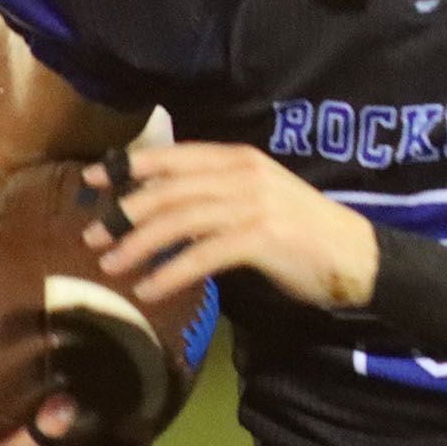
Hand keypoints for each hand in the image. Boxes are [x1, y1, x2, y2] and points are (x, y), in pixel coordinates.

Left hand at [89, 143, 376, 309]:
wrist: (354, 253)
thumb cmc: (301, 230)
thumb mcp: (256, 199)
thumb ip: (215, 195)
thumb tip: (159, 208)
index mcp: (241, 159)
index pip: (176, 156)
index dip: (130, 165)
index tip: (93, 178)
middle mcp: (245, 175)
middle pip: (171, 189)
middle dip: (125, 212)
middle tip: (92, 235)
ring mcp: (255, 205)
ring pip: (181, 219)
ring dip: (140, 244)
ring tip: (112, 265)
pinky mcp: (263, 238)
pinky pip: (203, 254)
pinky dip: (171, 272)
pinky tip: (150, 289)